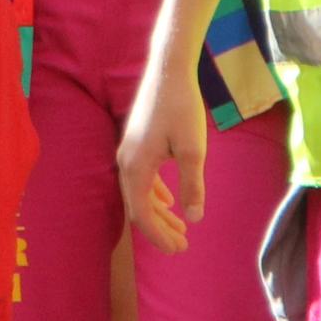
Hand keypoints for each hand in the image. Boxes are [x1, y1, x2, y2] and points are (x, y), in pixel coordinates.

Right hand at [118, 77, 211, 253]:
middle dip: (160, 228)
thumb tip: (194, 217)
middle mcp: (126, 163)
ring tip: (180, 228)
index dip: (158, 235)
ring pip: (140, 193)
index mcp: (135, 168)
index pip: (142, 214)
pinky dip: (155, 194)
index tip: (177, 249)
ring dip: (159, 213)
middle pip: (139, 207)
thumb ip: (192, 185)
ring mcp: (129, 153)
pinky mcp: (136, 143)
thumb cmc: (182, 108)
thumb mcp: (192, 150)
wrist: (168, 71)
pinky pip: (142, 179)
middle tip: (182, 246)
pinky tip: (170, 201)